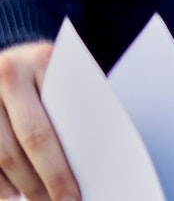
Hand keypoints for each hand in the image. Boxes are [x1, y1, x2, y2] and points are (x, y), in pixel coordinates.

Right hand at [0, 41, 76, 200]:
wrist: (13, 55)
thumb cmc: (49, 72)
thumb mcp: (64, 74)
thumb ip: (76, 104)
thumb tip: (96, 159)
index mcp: (42, 60)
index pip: (52, 125)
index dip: (61, 167)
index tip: (75, 194)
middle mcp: (8, 73)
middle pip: (27, 142)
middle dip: (46, 181)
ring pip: (1, 155)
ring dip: (22, 185)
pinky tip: (14, 192)